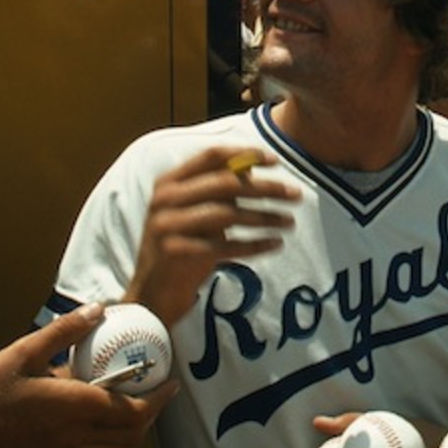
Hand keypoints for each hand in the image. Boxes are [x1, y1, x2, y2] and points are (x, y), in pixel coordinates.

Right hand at [0, 304, 175, 447]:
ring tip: (127, 397)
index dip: (159, 400)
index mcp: (77, 407)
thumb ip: (63, 332)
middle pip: (132, 431)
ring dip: (128, 423)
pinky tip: (87, 409)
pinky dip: (103, 430)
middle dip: (150, 411)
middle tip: (155, 389)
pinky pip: (89, 445)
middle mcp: (78, 434)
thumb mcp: (22, 353)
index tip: (173, 384)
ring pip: (113, 442)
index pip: (135, 411)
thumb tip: (97, 310)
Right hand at [128, 146, 300, 325]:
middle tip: (295, 194)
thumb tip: (253, 168)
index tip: (276, 161)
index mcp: (168, 182)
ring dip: (266, 217)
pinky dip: (255, 244)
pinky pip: (227, 245)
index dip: (245, 154)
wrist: (151, 294)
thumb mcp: (191, 213)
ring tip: (291, 221)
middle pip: (225, 183)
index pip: (211, 156)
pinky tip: (276, 243)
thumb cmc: (180, 248)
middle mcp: (166, 200)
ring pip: (228, 214)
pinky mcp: (179, 253)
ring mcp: (169, 226)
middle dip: (266, 188)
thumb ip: (215, 191)